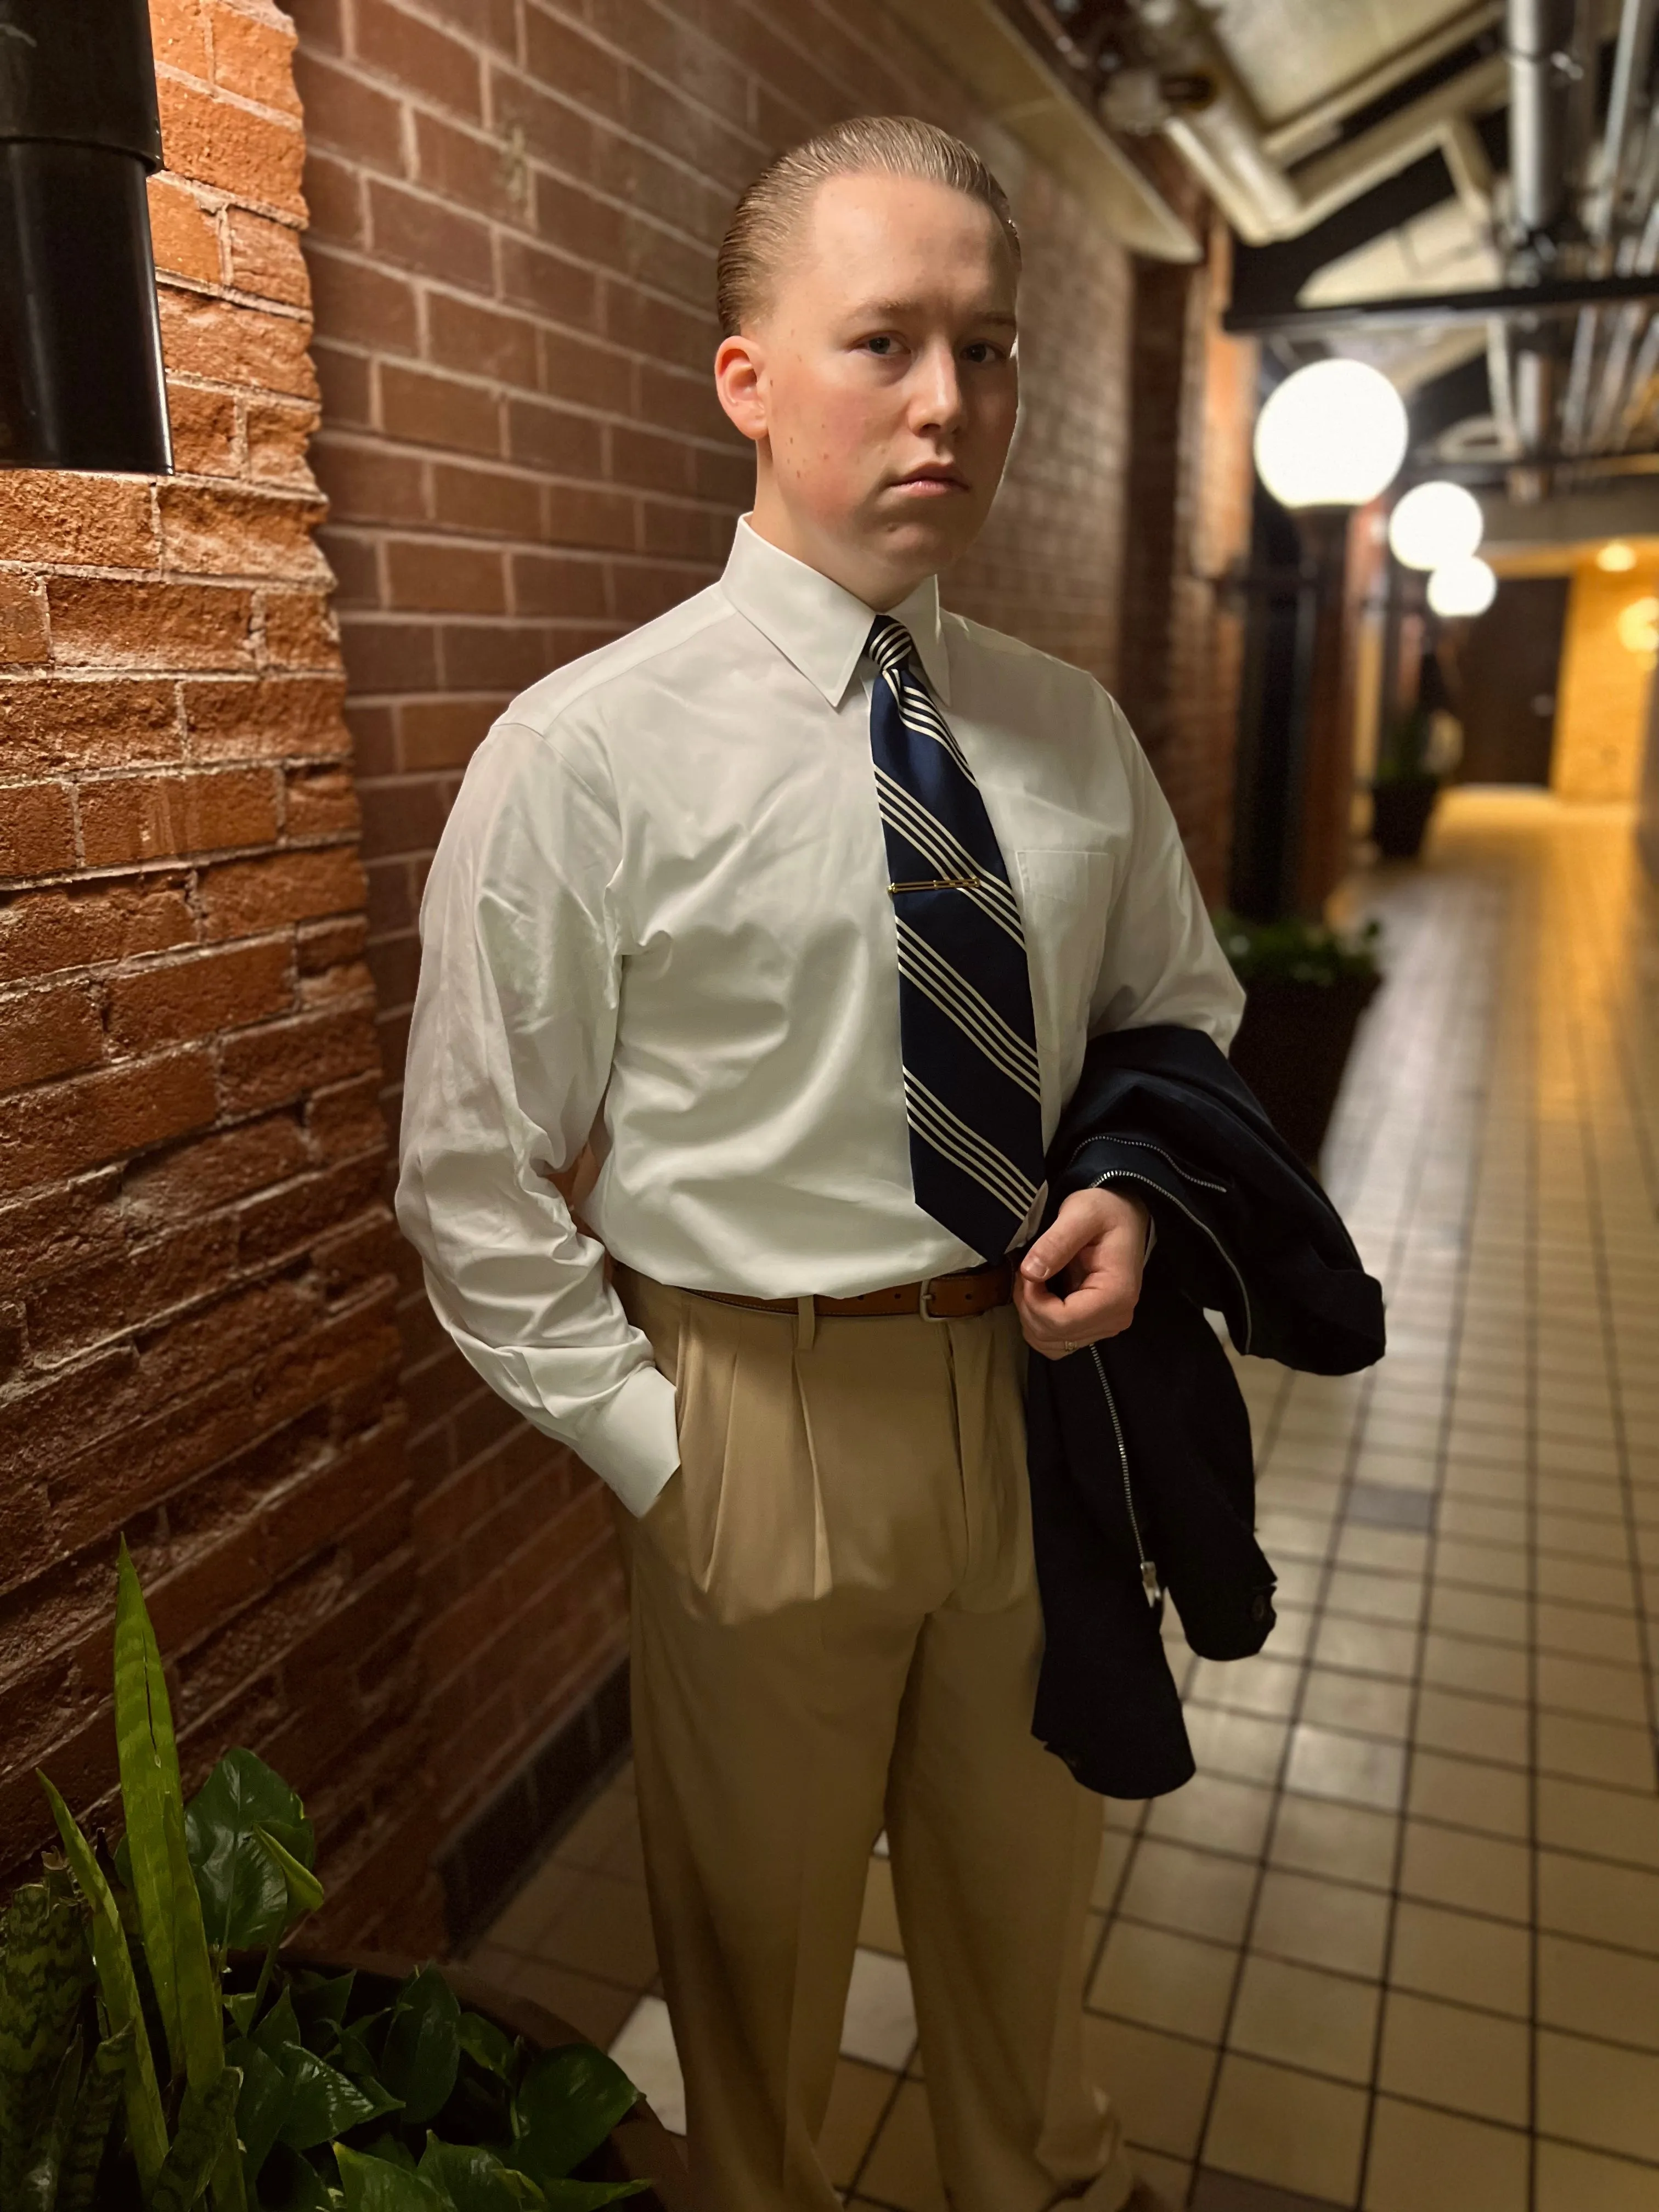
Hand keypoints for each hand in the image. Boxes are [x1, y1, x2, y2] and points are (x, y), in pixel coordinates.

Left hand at [1014, 1187, 1149, 1361]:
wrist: (1123, 1215)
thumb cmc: (1106, 1211)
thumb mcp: (1081, 1212)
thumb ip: (1056, 1242)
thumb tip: (1030, 1272)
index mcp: (1116, 1295)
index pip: (1061, 1321)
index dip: (1032, 1300)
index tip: (1027, 1270)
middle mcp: (1115, 1319)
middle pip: (1052, 1335)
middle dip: (1028, 1305)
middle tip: (1028, 1271)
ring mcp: (1105, 1327)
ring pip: (1049, 1343)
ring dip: (1031, 1315)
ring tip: (1035, 1281)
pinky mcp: (1094, 1326)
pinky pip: (1055, 1341)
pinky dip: (1039, 1322)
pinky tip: (1041, 1295)